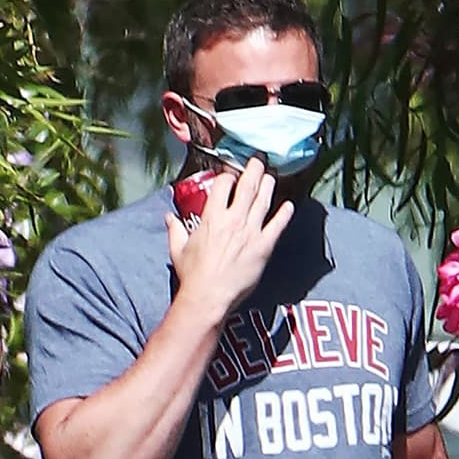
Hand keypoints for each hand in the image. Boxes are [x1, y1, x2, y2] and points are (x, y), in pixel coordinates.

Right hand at [163, 159, 293, 319]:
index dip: (228, 174)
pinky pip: (278, 225)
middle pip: (248, 184)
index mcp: (212, 217)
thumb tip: (169, 219)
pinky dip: (284, 213)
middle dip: (254, 168)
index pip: (223, 183)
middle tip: (259, 161)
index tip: (231, 173)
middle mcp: (233, 220)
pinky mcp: (263, 247)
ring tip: (271, 176)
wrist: (208, 297)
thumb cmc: (193, 276)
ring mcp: (250, 232)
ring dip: (269, 184)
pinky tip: (288, 206)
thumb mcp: (178, 249)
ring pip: (264, 199)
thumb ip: (175, 230)